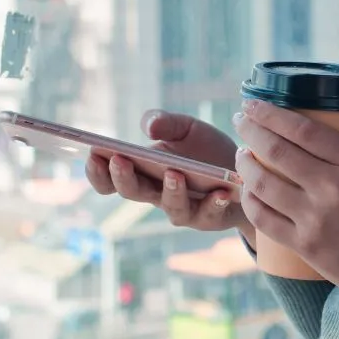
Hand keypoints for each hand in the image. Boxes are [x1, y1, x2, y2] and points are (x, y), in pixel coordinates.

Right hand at [86, 110, 254, 242]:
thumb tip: (150, 126)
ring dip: (171, 191)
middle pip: (133, 192)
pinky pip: (209, 214)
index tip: (93, 155)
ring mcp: (184, 208)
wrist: (245, 170)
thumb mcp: (187, 128)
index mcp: (143, 173)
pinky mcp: (211, 216)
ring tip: (174, 174)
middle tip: (120, 160)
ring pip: (171, 206)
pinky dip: (214, 204)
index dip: (98, 172)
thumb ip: (166, 122)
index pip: (110, 179)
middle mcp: (158, 194)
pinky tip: (221, 192)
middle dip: (123, 177)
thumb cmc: (206, 150)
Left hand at [235, 101, 338, 338]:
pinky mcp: (304, 245)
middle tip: (240, 120)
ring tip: (241, 153)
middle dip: (250, 130)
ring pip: (264, 183)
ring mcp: (316, 219)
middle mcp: (334, 188)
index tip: (254, 104)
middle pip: (277, 150)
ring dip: (244, 164)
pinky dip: (249, 200)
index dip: (271, 113)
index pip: (304, 130)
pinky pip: (263, 218)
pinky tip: (247, 189)